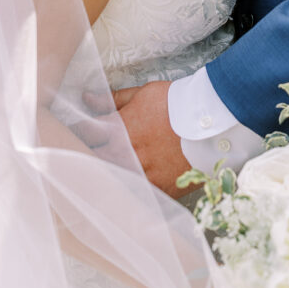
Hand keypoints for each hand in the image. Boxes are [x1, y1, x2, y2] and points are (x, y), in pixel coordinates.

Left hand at [84, 81, 190, 197]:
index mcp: (117, 130)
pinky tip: (132, 183)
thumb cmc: (178, 104)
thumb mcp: (144, 94)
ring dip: (108, 173)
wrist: (211, 125)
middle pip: (93, 160)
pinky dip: (130, 188)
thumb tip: (88, 99)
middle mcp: (124, 155)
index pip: (84, 133)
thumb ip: (114, 100)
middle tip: (88, 149)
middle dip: (88, 154)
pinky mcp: (156, 190)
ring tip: (112, 168)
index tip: (76, 129)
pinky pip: (135, 193)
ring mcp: (140, 175)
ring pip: (111, 179)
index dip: (77, 131)